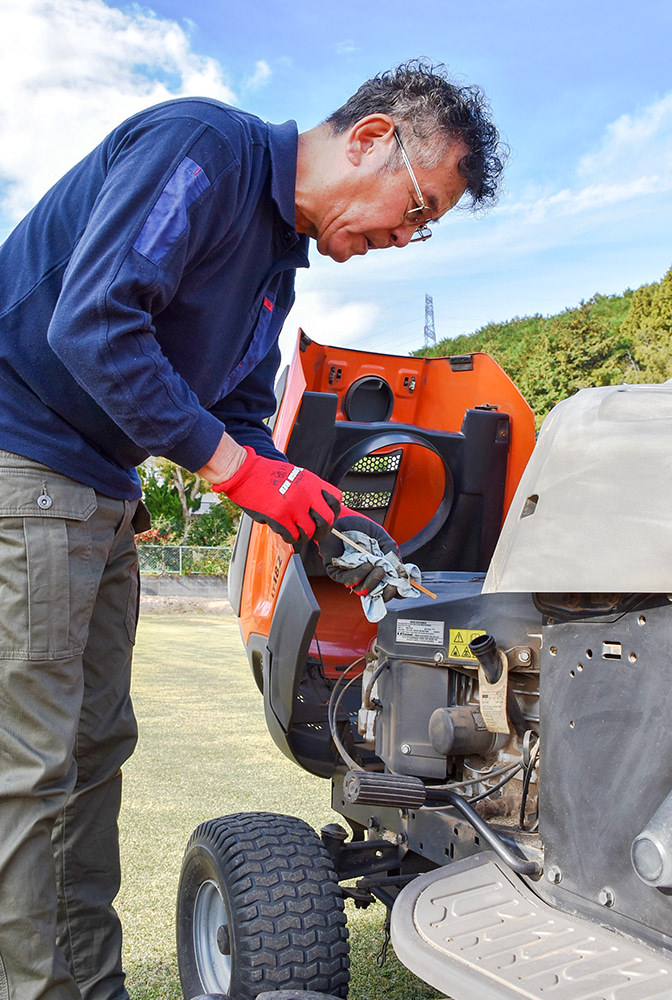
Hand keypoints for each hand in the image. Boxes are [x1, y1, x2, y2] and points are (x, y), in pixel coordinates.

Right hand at [212, 446, 340, 543]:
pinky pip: (292, 536)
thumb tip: (320, 507)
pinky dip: (289, 537)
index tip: (327, 517)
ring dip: (304, 535)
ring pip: (309, 532)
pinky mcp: (279, 517)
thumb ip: (309, 489)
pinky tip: (284, 531)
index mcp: (311, 482)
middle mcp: (305, 494)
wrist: (245, 472)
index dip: (333, 512)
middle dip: (322, 529)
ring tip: (296, 531)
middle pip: (327, 520)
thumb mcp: (295, 474)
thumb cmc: (266, 473)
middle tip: (315, 531)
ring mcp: (293, 506)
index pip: (335, 500)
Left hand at [318, 507, 400, 597]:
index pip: (387, 588)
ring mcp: (350, 574)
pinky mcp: (336, 571)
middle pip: (375, 594)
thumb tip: (402, 573)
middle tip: (391, 581)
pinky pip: (348, 579)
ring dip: (373, 581)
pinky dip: (360, 574)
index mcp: (376, 570)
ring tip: (378, 568)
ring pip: (362, 589)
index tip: (400, 587)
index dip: (394, 592)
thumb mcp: (384, 540)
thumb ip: (393, 555)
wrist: (345, 518)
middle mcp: (363, 575)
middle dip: (386, 591)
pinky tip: (366, 565)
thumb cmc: (363, 529)